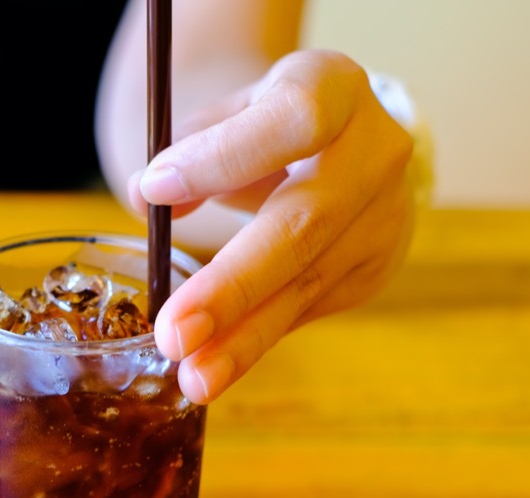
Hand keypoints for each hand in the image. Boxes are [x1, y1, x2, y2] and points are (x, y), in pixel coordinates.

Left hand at [131, 49, 416, 403]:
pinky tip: (216, 367)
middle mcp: (375, 153)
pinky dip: (255, 340)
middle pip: (304, 225)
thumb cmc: (269, 125)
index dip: (224, 156)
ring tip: (194, 377)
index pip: (293, 121)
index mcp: (335, 89)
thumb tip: (146, 195)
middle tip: (175, 333)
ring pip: (306, 285)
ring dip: (244, 339)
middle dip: (233, 286)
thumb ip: (188, 145)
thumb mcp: (231, 113)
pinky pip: (305, 312)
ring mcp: (383, 218)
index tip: (156, 189)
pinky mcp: (373, 269)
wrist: (349, 148)